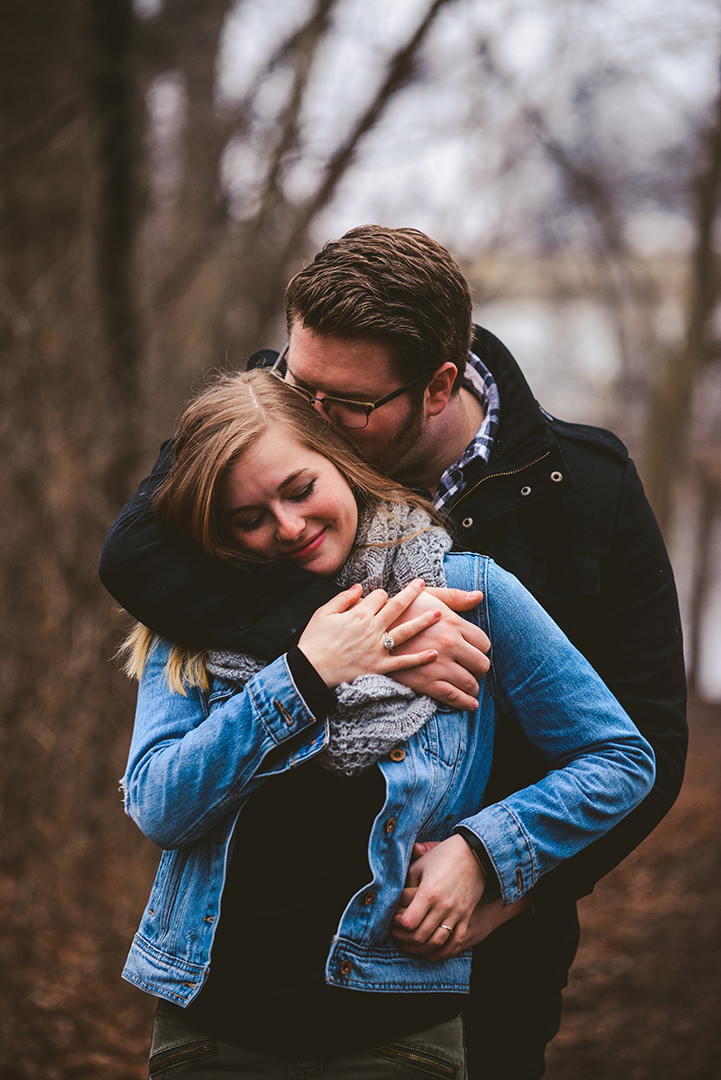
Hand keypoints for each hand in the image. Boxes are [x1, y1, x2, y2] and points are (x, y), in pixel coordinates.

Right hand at [297, 579, 440, 688]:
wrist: (311, 671)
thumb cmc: (314, 641)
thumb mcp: (323, 613)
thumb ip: (343, 598)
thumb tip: (359, 587)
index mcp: (359, 614)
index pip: (378, 596)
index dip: (381, 595)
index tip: (381, 598)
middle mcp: (372, 628)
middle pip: (397, 606)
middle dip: (411, 593)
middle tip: (422, 584)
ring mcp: (378, 648)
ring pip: (406, 631)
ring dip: (424, 621)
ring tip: (439, 613)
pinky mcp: (379, 666)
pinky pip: (403, 662)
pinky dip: (418, 658)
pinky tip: (433, 653)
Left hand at [389, 835, 485, 957]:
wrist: (474, 855)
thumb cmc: (443, 857)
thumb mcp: (420, 865)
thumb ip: (406, 883)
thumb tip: (394, 899)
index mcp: (429, 892)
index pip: (409, 921)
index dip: (398, 925)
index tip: (393, 921)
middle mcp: (443, 906)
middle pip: (421, 935)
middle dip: (405, 939)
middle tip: (396, 935)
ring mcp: (456, 913)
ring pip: (437, 942)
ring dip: (421, 949)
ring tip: (410, 946)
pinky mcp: (466, 917)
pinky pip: (456, 942)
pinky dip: (443, 953)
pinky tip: (432, 955)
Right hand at [390, 588, 489, 710]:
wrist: (370, 630)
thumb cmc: (401, 610)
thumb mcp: (427, 596)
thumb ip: (454, 596)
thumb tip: (479, 596)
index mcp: (452, 623)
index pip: (483, 642)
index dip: (482, 650)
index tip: (475, 652)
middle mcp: (449, 643)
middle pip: (481, 664)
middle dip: (480, 669)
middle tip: (473, 670)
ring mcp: (438, 664)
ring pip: (469, 682)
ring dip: (473, 687)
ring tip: (471, 687)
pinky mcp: (425, 681)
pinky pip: (453, 696)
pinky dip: (466, 702)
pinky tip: (470, 703)